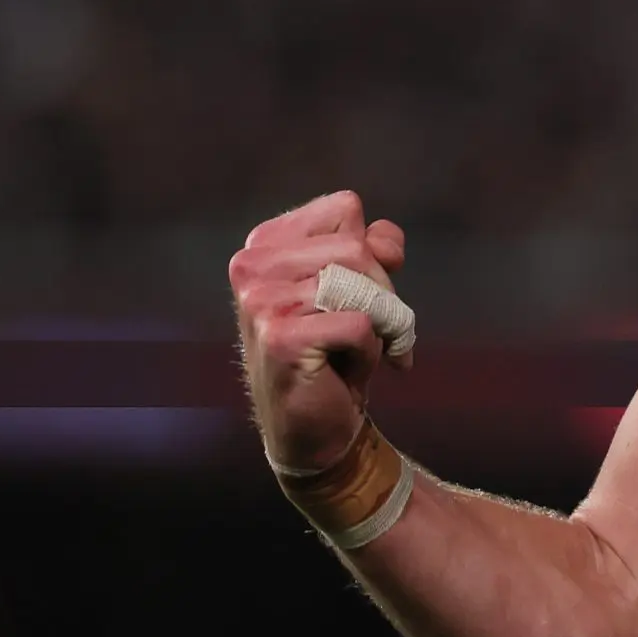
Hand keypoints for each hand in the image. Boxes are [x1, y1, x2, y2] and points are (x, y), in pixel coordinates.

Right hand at [229, 191, 408, 472]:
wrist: (313, 427)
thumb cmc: (335, 351)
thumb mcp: (357, 287)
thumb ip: (373, 249)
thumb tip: (385, 240)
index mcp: (265, 243)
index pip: (345, 209)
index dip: (373, 249)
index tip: (367, 289)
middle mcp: (253, 266)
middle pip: (358, 247)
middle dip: (383, 292)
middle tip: (373, 330)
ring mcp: (260, 301)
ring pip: (362, 285)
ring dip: (380, 325)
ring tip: (358, 351)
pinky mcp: (280, 338)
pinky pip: (361, 326)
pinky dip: (370, 352)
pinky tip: (344, 372)